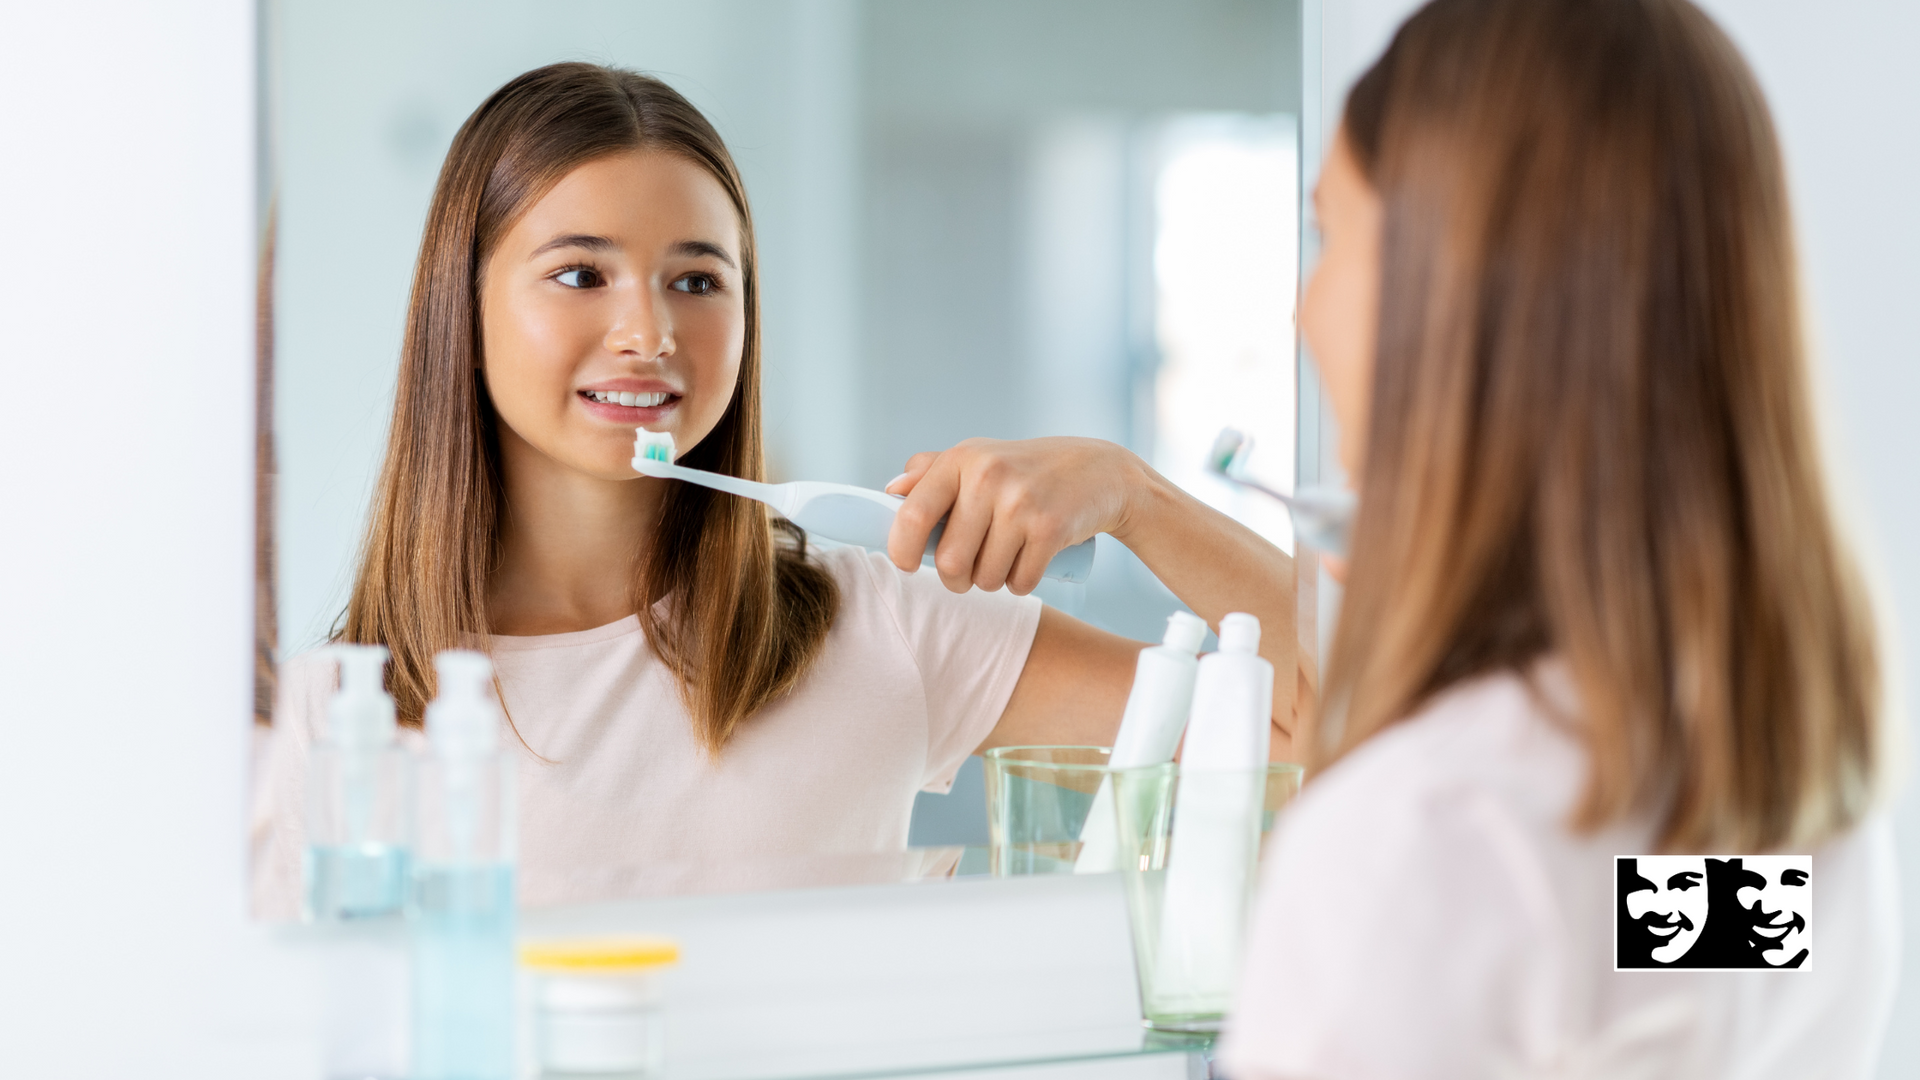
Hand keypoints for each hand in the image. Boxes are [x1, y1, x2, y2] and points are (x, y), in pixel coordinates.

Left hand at [884, 437, 1145, 593]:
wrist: (1101, 471)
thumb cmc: (1028, 469)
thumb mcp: (981, 456)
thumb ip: (932, 470)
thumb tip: (890, 492)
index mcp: (962, 459)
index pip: (913, 515)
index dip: (901, 551)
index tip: (907, 565)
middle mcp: (988, 477)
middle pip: (949, 563)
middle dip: (955, 580)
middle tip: (966, 573)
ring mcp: (1020, 503)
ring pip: (984, 579)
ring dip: (991, 582)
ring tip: (1004, 560)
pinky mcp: (1050, 528)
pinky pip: (1019, 584)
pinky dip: (1021, 585)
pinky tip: (1028, 564)